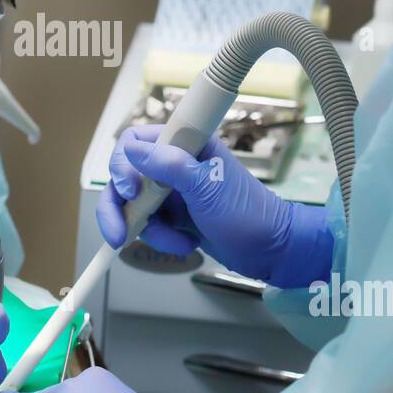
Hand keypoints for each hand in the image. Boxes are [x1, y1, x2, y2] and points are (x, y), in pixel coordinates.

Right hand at [95, 124, 332, 287]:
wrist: (272, 250)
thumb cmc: (247, 214)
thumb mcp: (207, 188)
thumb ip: (169, 165)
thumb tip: (131, 149)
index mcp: (185, 144)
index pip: (135, 142)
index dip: (124, 165)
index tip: (132, 191)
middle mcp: (175, 163)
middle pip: (125, 177)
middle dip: (120, 208)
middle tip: (120, 234)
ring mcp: (173, 190)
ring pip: (134, 205)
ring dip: (149, 230)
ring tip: (178, 242)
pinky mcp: (175, 215)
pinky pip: (150, 224)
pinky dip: (162, 238)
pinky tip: (187, 243)